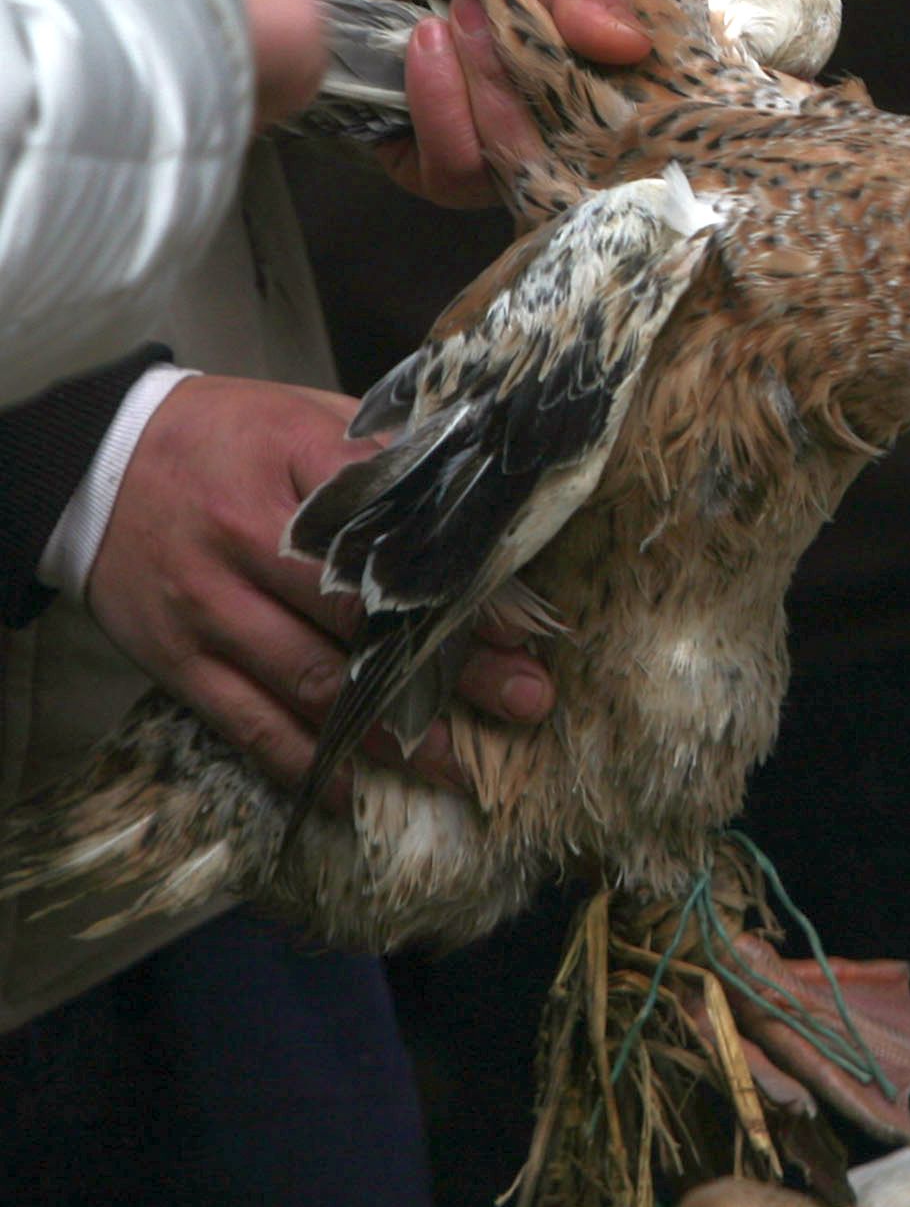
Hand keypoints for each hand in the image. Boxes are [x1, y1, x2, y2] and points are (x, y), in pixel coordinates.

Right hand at [85, 375, 555, 803]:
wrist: (87, 460)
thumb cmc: (229, 440)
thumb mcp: (307, 417)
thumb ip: (388, 462)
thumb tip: (486, 515)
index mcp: (290, 458)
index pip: (393, 524)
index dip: (462, 578)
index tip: (525, 625)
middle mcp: (243, 535)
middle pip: (361, 613)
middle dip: (451, 665)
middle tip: (525, 700)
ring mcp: (205, 604)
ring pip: (310, 682)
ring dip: (391, 730)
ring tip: (460, 762)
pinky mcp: (174, 658)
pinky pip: (246, 723)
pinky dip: (306, 762)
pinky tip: (357, 789)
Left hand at [319, 0, 653, 206]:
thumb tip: (628, 44)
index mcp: (630, 77)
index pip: (661, 128)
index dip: (642, 112)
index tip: (600, 55)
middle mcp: (582, 132)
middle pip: (588, 158)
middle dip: (533, 82)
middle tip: (486, 3)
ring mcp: (518, 158)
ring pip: (522, 168)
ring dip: (485, 90)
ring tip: (451, 16)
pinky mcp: (447, 172)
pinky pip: (456, 173)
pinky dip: (440, 108)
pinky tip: (423, 49)